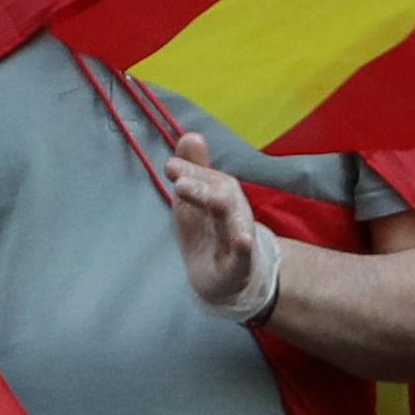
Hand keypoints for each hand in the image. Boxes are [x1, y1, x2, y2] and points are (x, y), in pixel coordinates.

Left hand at [155, 124, 276, 315]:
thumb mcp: (197, 199)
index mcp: (222, 196)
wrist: (229, 279)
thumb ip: (195, 169)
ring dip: (224, 210)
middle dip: (204, 188)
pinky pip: (243, 257)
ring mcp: (238, 240)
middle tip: (180, 184)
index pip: (209, 180)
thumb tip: (191, 135)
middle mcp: (233, 214)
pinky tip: (243, 240)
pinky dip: (244, 249)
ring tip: (216, 199)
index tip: (171, 167)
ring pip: (234, 223)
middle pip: (222, 197)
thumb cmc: (210, 232)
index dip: (193, 172)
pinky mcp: (239, 267)